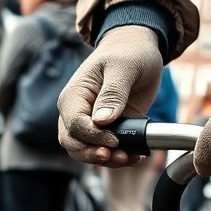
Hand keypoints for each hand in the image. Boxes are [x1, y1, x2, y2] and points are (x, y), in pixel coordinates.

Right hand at [58, 25, 162, 167]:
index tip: (115, 139)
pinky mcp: (106, 130)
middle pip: (73, 144)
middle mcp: (76, 112)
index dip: (93, 137)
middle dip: (94, 154)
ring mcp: (90, 123)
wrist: (137, 49)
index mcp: (74, 96)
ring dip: (105, 160)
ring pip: (85, 152)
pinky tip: (133, 155)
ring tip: (128, 158)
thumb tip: (102, 121)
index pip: (74, 124)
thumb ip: (113, 93)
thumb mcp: (123, 67)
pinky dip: (116, 158)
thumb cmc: (128, 51)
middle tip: (118, 156)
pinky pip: (103, 151)